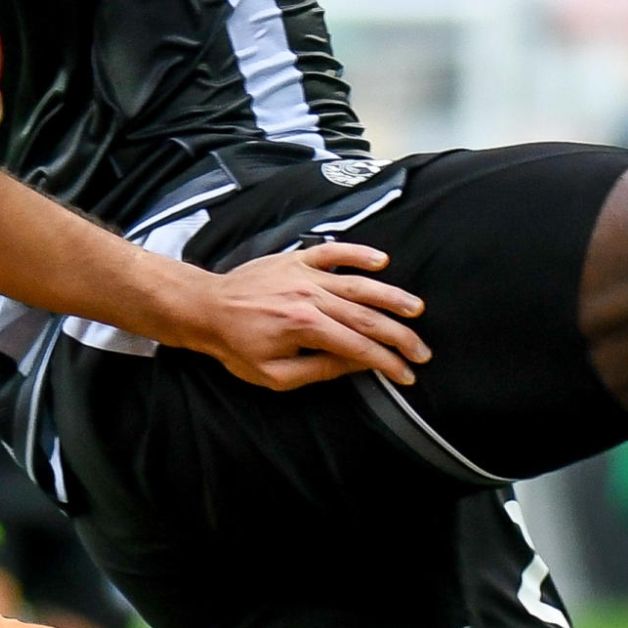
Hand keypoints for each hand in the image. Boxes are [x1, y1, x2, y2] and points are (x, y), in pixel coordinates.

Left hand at [173, 241, 430, 390]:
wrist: (206, 308)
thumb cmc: (237, 346)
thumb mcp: (275, 375)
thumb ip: (319, 369)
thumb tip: (356, 363)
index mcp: (304, 327)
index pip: (358, 347)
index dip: (387, 362)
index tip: (407, 374)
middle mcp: (309, 296)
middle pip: (366, 316)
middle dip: (399, 336)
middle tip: (422, 351)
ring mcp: (304, 274)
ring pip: (358, 284)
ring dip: (390, 296)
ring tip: (415, 309)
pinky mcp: (296, 259)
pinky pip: (332, 252)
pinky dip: (357, 253)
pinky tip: (381, 260)